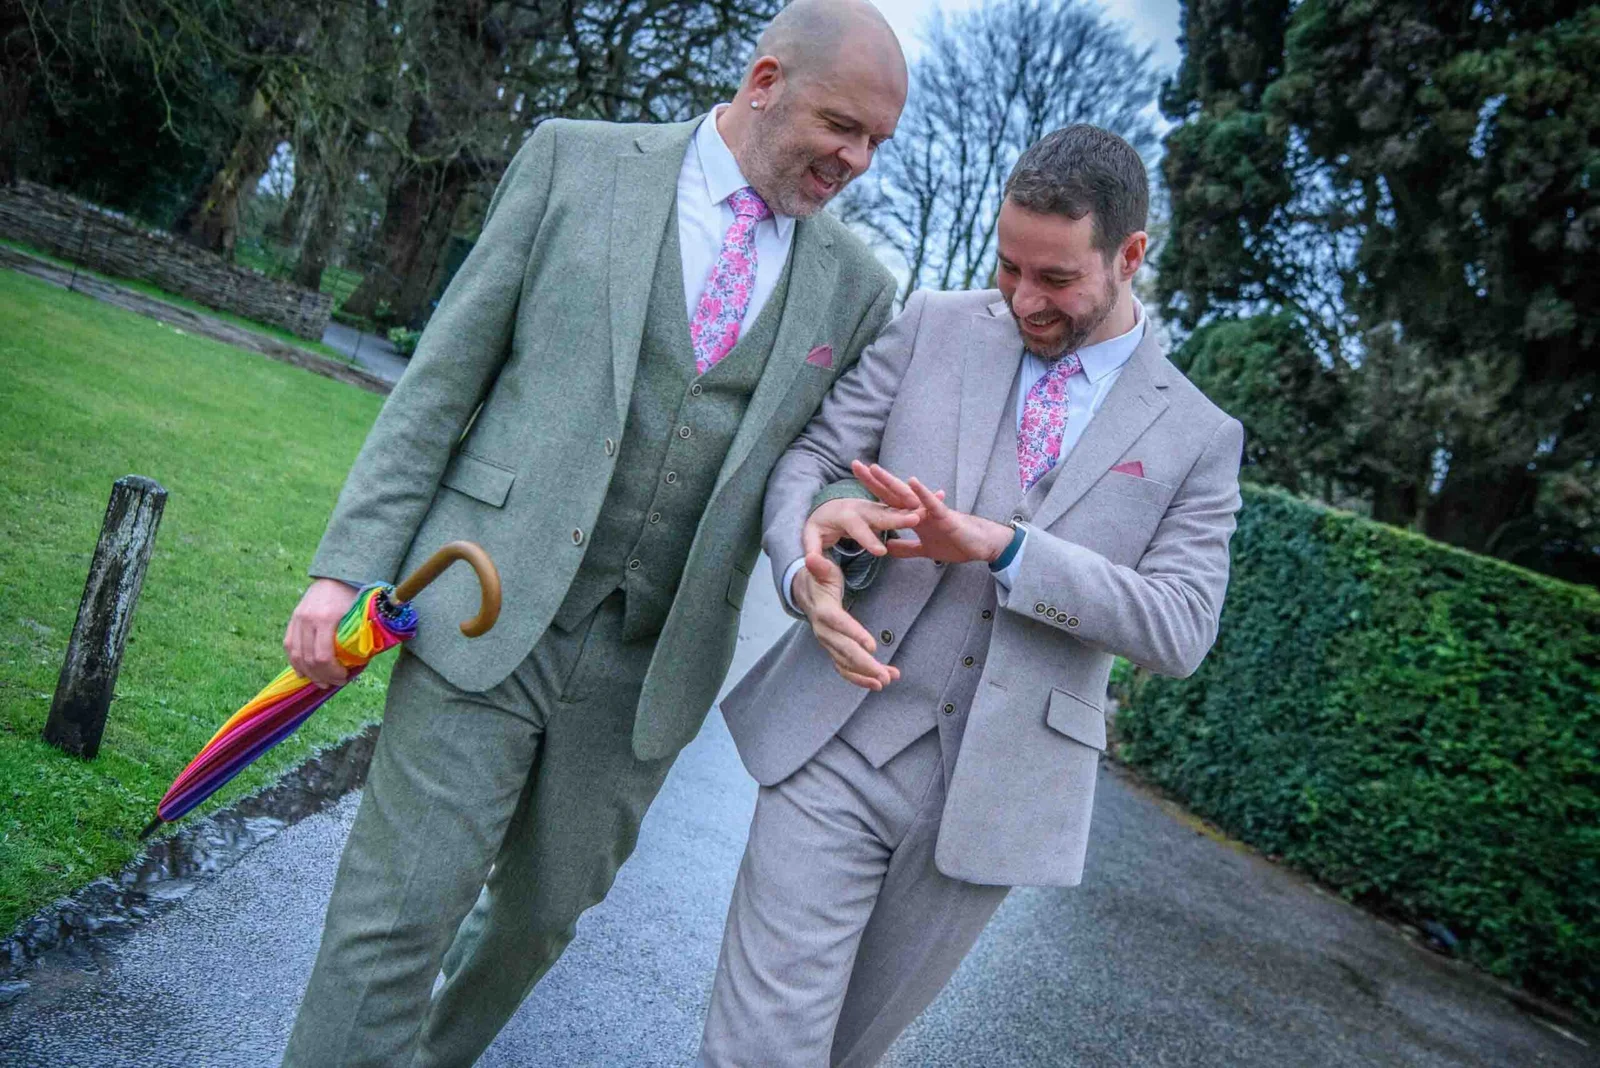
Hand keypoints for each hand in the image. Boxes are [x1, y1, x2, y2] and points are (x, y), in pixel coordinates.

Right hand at [284, 578, 359, 686]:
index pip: (323, 656)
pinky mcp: (293, 618)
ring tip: (320, 682)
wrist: (337, 575)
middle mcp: (307, 619)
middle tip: (334, 683)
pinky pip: (289, 645)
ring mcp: (297, 618)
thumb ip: (357, 637)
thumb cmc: (354, 595)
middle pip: (308, 659)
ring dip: (307, 673)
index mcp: (326, 618)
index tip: (344, 678)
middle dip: (321, 676)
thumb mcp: (359, 614)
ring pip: (295, 654)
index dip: (332, 672)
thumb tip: (358, 665)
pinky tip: (303, 672)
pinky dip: (295, 661)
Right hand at [792, 552, 899, 690]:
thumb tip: (812, 557)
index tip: (872, 646)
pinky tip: (877, 683)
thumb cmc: (818, 578)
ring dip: (865, 675)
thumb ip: (820, 566)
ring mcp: (827, 642)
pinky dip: (860, 678)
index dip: (854, 634)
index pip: (838, 623)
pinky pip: (844, 668)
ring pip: (845, 663)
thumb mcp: (821, 568)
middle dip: (865, 665)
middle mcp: (823, 630)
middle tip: (885, 675)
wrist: (802, 591)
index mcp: (823, 610)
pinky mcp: (832, 649)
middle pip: (844, 651)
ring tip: (887, 680)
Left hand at [802, 495, 922, 561]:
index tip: (881, 552)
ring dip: (910, 509)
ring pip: (894, 508)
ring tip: (926, 513)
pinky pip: (901, 507)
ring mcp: (874, 506)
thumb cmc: (820, 524)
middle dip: (897, 518)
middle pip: (880, 514)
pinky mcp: (882, 507)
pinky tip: (936, 501)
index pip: (857, 528)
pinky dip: (917, 504)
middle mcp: (861, 507)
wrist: (825, 506)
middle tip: (914, 520)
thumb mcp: (811, 537)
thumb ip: (813, 549)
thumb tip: (810, 560)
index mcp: (844, 515)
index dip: (868, 539)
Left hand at [856, 463, 1012, 564]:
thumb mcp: (925, 550)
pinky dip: (922, 493)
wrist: (982, 546)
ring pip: (908, 494)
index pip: (887, 500)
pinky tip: (912, 482)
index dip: (871, 490)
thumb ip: (906, 548)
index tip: (853, 480)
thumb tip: (888, 548)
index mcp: (913, 516)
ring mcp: (931, 511)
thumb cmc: (956, 543)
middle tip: (854, 464)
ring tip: (875, 469)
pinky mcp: (945, 516)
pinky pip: (931, 504)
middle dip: (873, 479)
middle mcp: (919, 509)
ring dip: (891, 481)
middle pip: (892, 492)